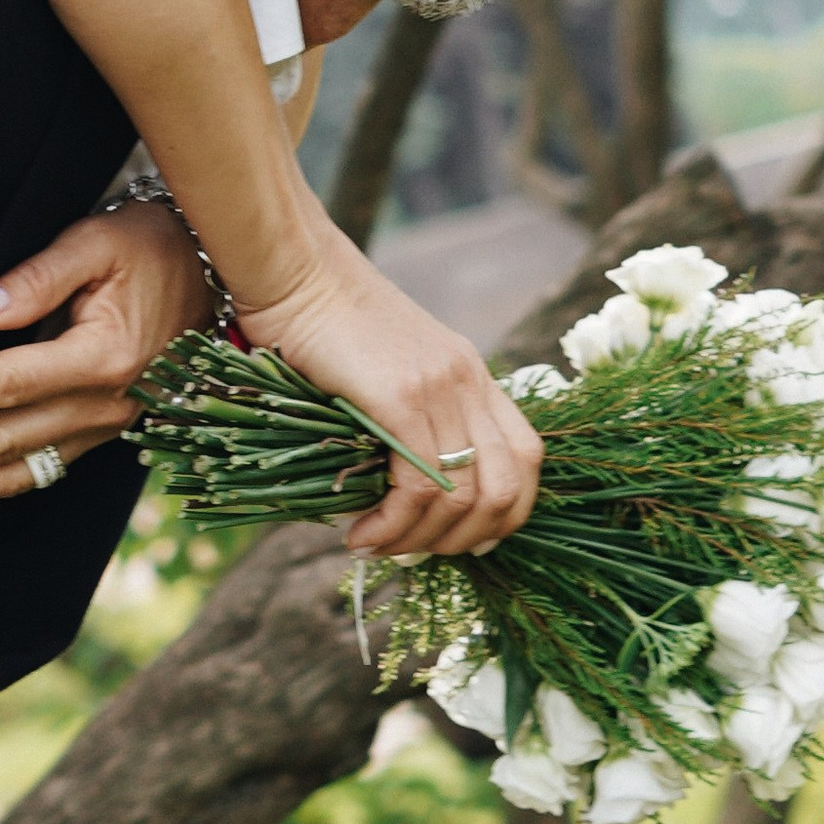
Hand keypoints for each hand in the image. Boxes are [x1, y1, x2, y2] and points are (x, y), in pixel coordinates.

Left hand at [0, 199, 210, 524]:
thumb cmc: (153, 247)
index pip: (9, 382)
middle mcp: (106, 403)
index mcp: (103, 356)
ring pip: (21, 470)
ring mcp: (106, 426)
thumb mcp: (98, 242)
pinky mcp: (102, 433)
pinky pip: (41, 472)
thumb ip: (37, 277)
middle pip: (7, 441)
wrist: (220, 275)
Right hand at [241, 228, 540, 559]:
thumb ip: (405, 421)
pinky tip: (360, 531)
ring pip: (463, 496)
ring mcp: (441, 388)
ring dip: (421, 541)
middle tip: (410, 553)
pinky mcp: (401, 396)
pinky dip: (393, 524)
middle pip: (507, 489)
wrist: (295, 271)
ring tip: (375, 545)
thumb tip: (393, 497)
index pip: (528, 460)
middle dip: (462, 542)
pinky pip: (418, 484)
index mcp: (473, 376)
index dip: (503, 514)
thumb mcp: (385, 372)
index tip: (454, 538)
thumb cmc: (322, 325)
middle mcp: (469, 382)